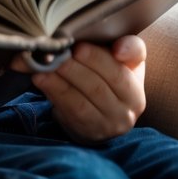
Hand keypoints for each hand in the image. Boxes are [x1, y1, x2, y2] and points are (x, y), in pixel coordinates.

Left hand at [18, 35, 146, 143]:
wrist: (100, 115)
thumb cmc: (108, 78)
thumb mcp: (121, 61)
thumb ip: (125, 47)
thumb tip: (118, 47)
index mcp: (137, 82)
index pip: (125, 68)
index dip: (102, 58)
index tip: (79, 47)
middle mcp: (131, 106)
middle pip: (100, 84)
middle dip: (75, 66)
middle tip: (56, 53)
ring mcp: (111, 122)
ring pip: (84, 99)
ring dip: (62, 79)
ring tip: (46, 65)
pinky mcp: (91, 131)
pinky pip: (72, 110)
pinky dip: (55, 92)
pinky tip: (40, 78)